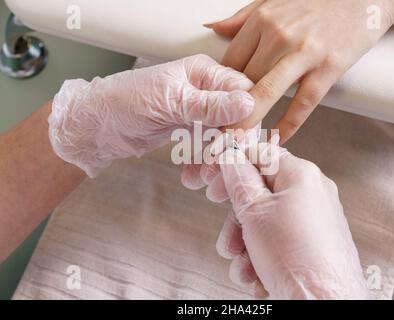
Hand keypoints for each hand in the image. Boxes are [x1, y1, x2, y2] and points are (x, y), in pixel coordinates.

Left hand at [48, 54, 253, 176]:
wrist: (97, 127)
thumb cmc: (123, 102)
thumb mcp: (169, 101)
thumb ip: (209, 105)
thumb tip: (247, 103)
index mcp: (205, 72)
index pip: (244, 92)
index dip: (247, 119)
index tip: (238, 143)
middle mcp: (207, 91)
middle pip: (240, 119)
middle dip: (233, 147)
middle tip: (221, 168)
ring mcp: (201, 113)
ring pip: (227, 138)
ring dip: (219, 161)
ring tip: (204, 178)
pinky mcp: (192, 131)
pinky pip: (211, 150)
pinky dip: (205, 165)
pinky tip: (194, 176)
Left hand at [207, 0, 393, 142]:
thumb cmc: (319, 0)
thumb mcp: (274, 0)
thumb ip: (243, 17)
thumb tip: (213, 29)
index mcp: (263, 20)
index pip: (231, 61)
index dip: (220, 87)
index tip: (215, 106)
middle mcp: (279, 35)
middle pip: (245, 81)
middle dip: (230, 108)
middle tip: (218, 131)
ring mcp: (304, 53)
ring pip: (267, 93)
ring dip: (249, 121)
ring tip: (235, 143)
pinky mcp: (328, 68)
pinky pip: (303, 103)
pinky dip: (289, 125)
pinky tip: (278, 138)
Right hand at [215, 143, 367, 298]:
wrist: (326, 304)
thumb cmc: (296, 258)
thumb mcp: (254, 211)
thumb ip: (238, 178)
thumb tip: (229, 156)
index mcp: (301, 175)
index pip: (259, 155)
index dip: (231, 168)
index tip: (213, 185)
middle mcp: (313, 193)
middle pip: (260, 195)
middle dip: (237, 221)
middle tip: (228, 240)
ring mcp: (316, 220)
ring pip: (267, 223)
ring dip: (246, 246)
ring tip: (243, 267)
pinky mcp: (317, 244)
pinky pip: (281, 241)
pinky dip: (264, 257)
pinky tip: (258, 276)